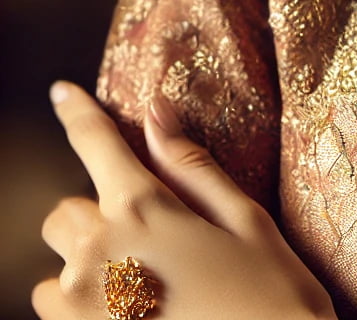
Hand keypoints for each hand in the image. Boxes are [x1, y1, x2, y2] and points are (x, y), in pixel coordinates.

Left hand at [33, 82, 336, 319]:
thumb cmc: (269, 296)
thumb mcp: (245, 220)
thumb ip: (192, 166)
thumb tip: (158, 110)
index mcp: (144, 211)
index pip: (96, 143)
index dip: (76, 111)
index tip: (61, 90)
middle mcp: (97, 256)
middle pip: (63, 213)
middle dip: (96, 214)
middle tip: (148, 234)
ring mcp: (79, 309)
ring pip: (56, 269)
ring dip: (86, 267)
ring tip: (143, 285)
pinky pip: (56, 313)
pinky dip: (81, 308)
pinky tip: (132, 314)